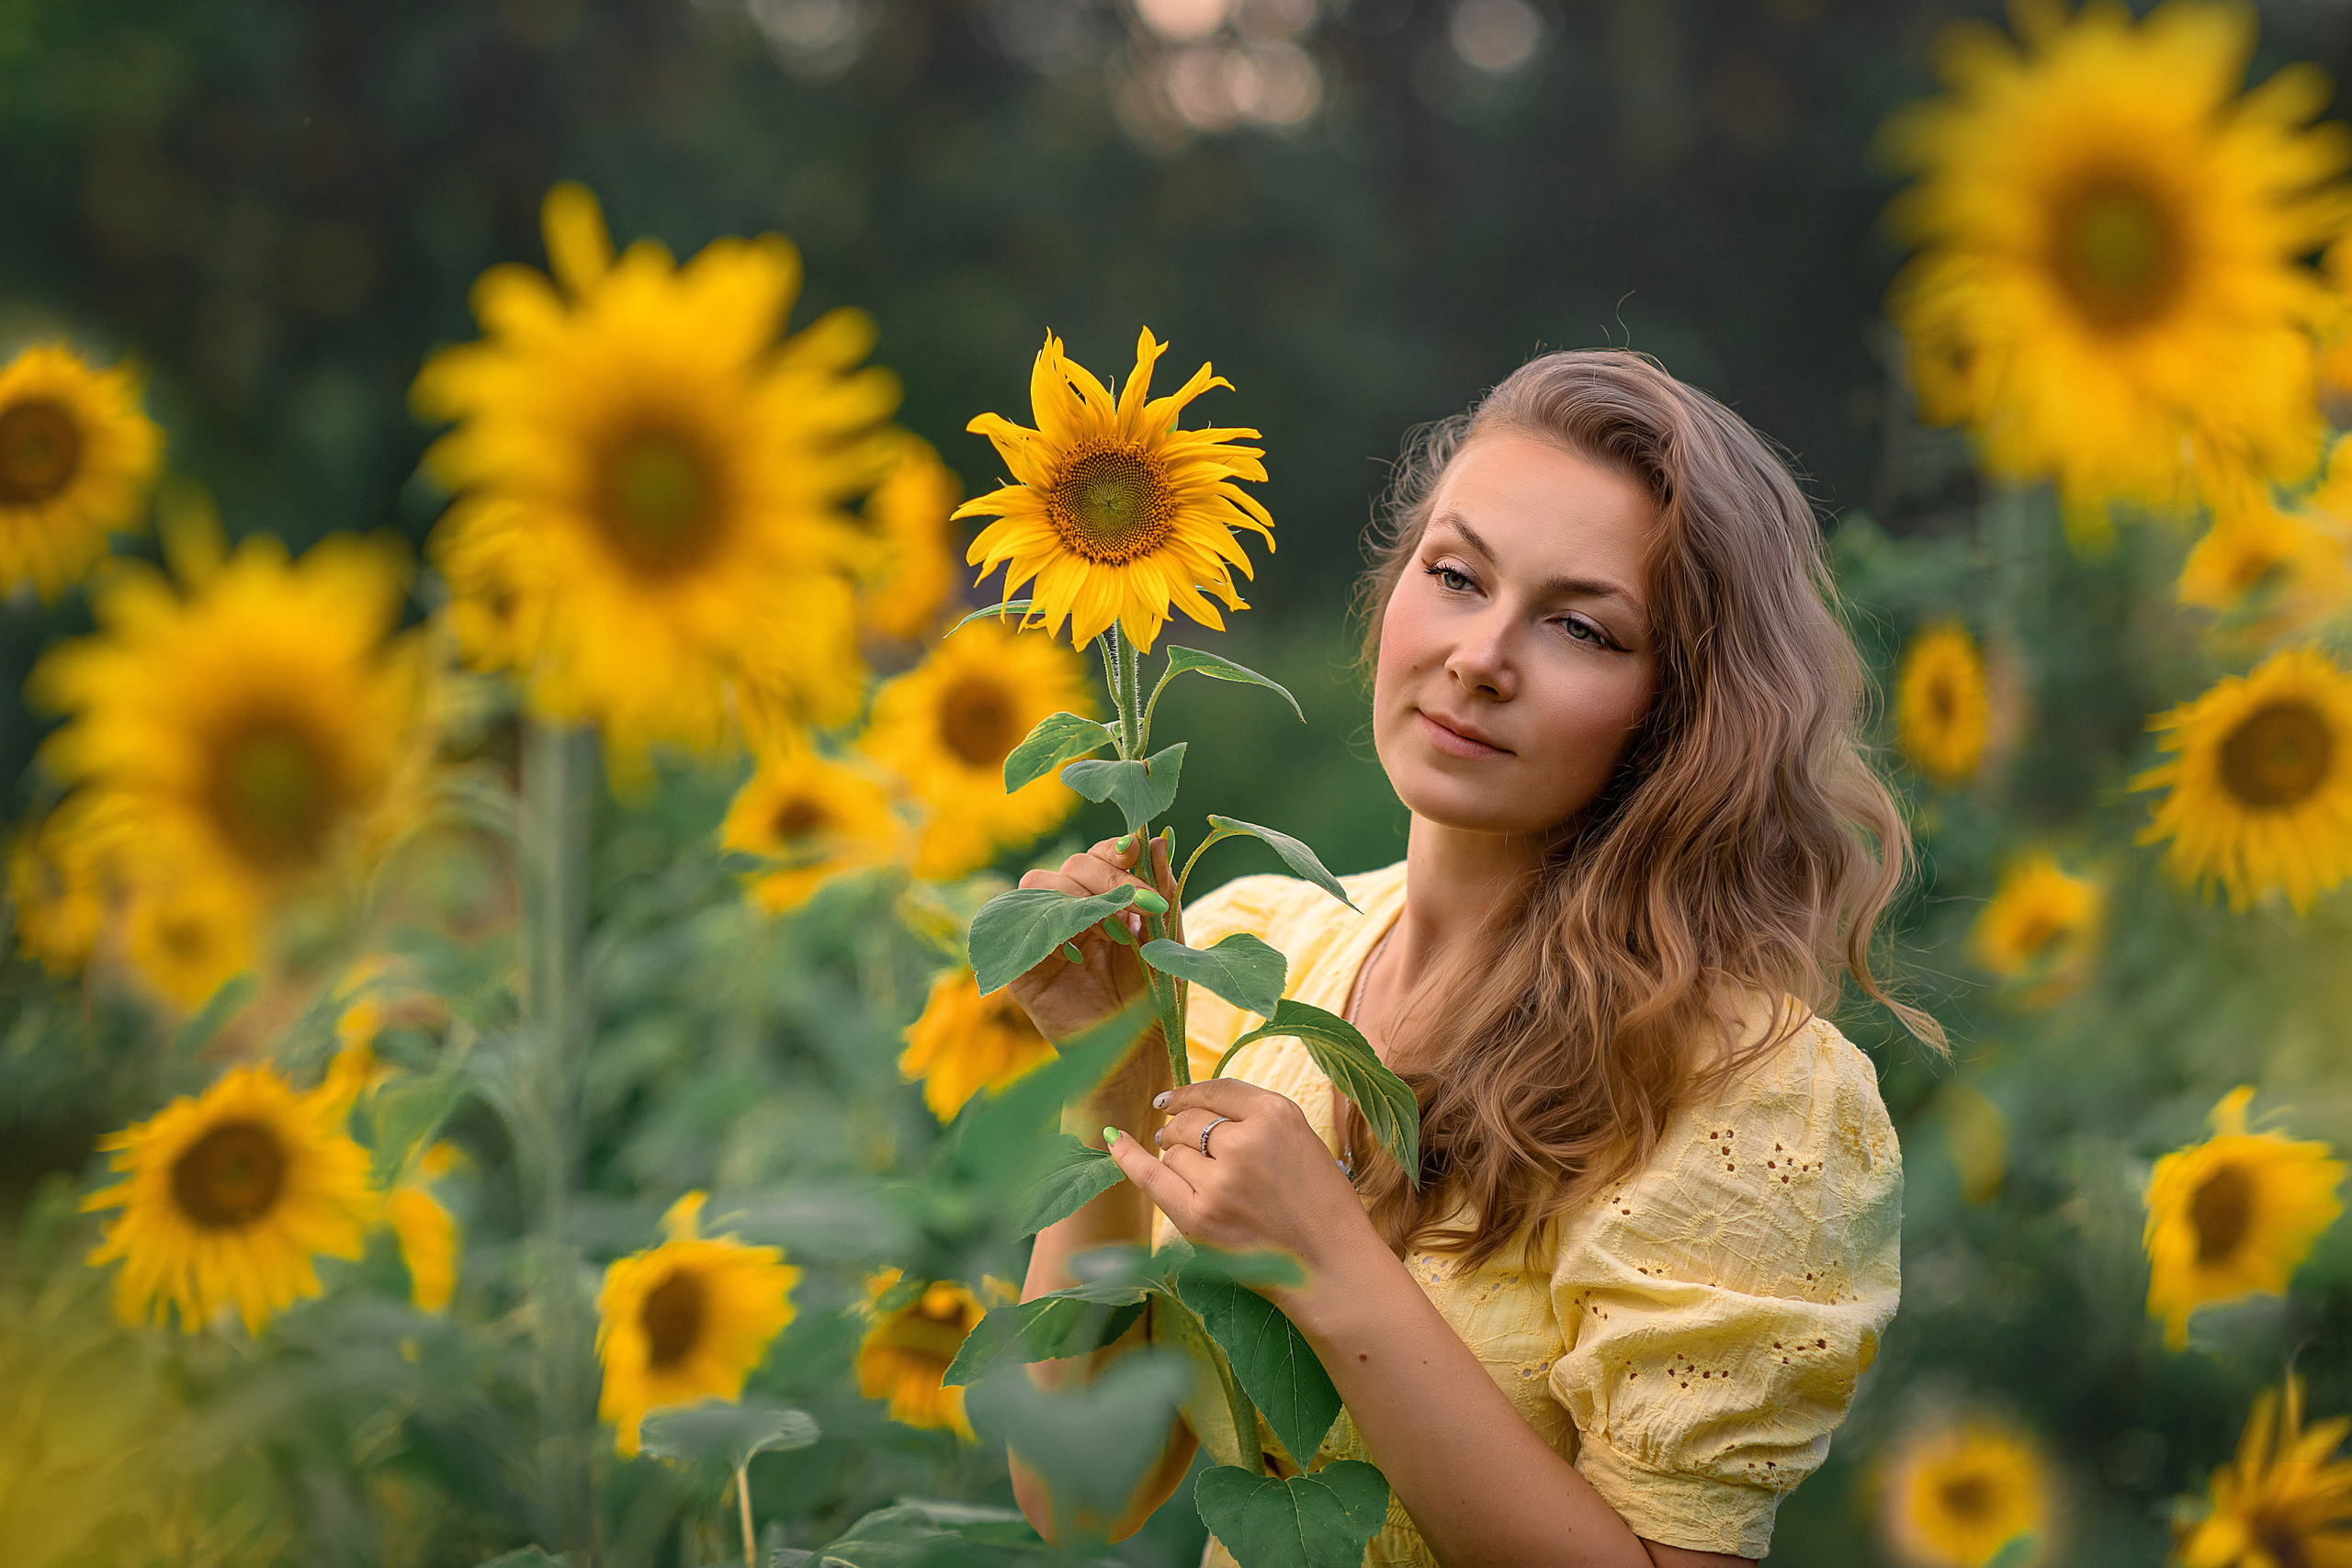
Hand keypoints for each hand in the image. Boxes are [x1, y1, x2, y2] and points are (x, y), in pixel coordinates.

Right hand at [1006, 834, 1181, 1046]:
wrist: (1137, 1052)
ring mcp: (1041, 935)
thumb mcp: (1165, 937)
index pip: (1097, 854)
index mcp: (1100, 899)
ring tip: (1115, 934)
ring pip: (1040, 884)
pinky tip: (1081, 953)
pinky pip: (1020, 930)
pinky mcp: (1021, 966)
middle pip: (1072, 865)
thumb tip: (1158, 837)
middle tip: (1140, 911)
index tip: (1136, 854)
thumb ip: (1160, 889)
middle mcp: (1067, 911)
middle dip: (1109, 880)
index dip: (1114, 850)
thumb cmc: (1154, 995)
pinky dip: (1051, 931)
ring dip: (1082, 900)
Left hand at [1104, 1079, 1378, 1286]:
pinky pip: (1151, 1176)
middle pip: (1190, 1121)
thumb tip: (1194, 1107)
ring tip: (1205, 1181)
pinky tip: (1114, 1141)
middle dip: (1184, 1131)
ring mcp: (1219, 1180)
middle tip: (1190, 1148)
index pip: (1218, 1091)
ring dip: (1179, 1160)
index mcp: (1278, 1114)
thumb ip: (1257, 1122)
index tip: (1172, 1098)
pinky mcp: (1199, 1216)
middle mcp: (1245, 1141)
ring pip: (1174, 1151)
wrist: (1333, 1268)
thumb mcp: (1303, 1144)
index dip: (1190, 1093)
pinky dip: (1129, 1157)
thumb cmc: (1324, 1208)